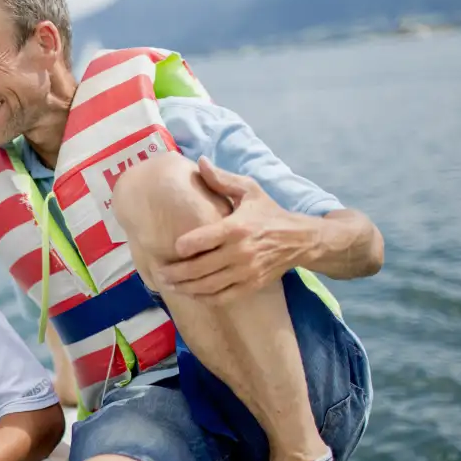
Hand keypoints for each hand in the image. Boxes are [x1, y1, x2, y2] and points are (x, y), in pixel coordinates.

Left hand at [157, 157, 314, 303]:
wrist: (300, 239)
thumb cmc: (269, 212)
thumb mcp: (249, 190)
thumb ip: (222, 179)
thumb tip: (200, 162)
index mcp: (236, 227)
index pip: (202, 240)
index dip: (183, 246)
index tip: (173, 248)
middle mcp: (240, 252)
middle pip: (200, 268)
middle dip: (176, 273)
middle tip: (160, 273)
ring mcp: (246, 272)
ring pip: (208, 286)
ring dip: (185, 288)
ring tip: (169, 285)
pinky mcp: (251, 285)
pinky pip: (223, 297)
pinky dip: (204, 298)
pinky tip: (191, 293)